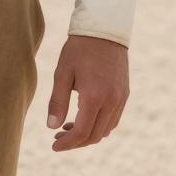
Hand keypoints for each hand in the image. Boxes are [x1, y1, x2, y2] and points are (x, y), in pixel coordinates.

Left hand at [46, 33, 128, 150]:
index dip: (67, 143)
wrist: (104, 29)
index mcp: (94, 96)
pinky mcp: (124, 94)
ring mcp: (120, 99)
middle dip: (76, 142)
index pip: (81, 132)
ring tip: (68, 127)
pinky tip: (85, 118)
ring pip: (105, 130)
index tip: (54, 146)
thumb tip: (51, 127)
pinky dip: (99, 125)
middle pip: (94, 135)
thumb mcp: (62, 72)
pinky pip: (113, 119)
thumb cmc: (79, 48)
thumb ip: (57, 101)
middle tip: (58, 138)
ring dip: (88, 134)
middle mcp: (111, 101)